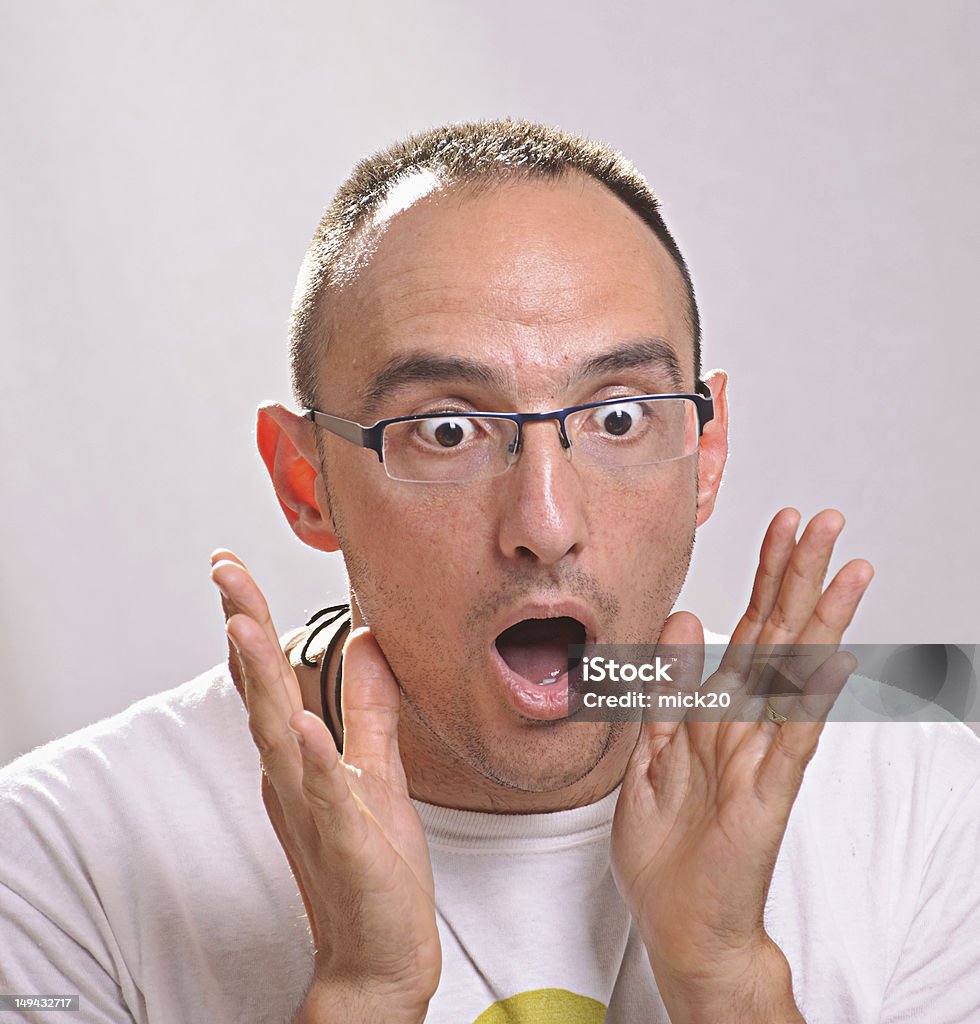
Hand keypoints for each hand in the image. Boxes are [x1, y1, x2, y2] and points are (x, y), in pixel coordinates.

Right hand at [209, 551, 440, 1023]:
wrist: (377, 952)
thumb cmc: (373, 860)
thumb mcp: (376, 766)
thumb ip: (368, 705)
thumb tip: (367, 641)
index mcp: (296, 756)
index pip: (268, 678)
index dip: (249, 622)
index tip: (230, 570)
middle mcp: (292, 776)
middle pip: (261, 690)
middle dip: (242, 627)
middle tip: (222, 571)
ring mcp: (313, 807)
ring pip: (279, 733)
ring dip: (259, 679)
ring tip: (241, 625)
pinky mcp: (346, 840)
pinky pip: (325, 794)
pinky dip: (313, 759)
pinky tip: (304, 726)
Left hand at [610, 509, 872, 1020]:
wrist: (681, 925)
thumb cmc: (665, 848)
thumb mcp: (647, 753)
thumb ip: (664, 687)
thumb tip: (683, 618)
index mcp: (711, 713)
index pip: (746, 628)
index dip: (763, 577)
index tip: (779, 527)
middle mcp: (742, 725)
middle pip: (777, 634)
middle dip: (797, 575)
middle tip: (824, 520)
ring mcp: (759, 755)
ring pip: (793, 673)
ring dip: (817, 617)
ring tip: (847, 566)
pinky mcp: (764, 794)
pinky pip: (788, 737)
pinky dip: (809, 695)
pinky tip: (830, 655)